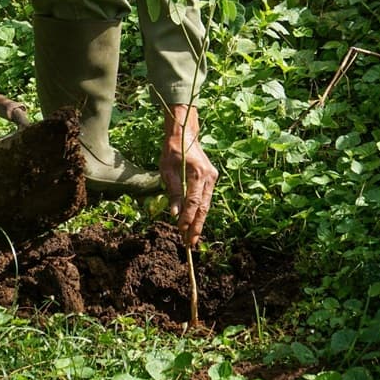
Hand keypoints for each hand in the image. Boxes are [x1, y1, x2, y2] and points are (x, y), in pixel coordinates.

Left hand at [159, 104, 216, 247]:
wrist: (184, 135)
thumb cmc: (172, 151)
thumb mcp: (167, 170)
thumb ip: (173, 192)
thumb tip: (175, 214)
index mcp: (196, 173)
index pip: (192, 202)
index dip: (187, 218)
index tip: (181, 231)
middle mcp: (208, 176)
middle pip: (203, 207)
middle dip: (195, 226)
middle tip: (189, 243)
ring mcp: (212, 177)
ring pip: (206, 205)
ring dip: (198, 221)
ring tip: (191, 237)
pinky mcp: (212, 178)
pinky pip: (206, 199)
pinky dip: (200, 211)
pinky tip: (194, 223)